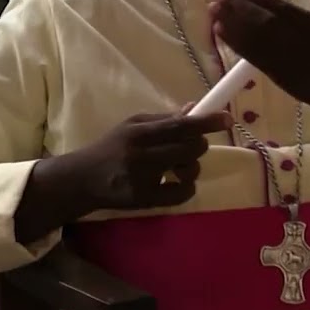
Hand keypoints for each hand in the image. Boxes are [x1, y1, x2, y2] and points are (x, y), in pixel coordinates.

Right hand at [71, 110, 231, 210]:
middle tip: (192, 146)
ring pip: (190, 169)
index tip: (227, 119)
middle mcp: (142, 155)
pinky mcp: (145, 199)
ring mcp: (144, 179)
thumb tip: (193, 109)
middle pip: (191, 147)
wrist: (82, 179)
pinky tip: (174, 183)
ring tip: (177, 167)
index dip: (206, 122)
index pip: (180, 125)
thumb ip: (162, 120)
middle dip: (198, 145)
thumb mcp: (130, 127)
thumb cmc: (109, 148)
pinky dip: (186, 187)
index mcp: (138, 132)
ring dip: (191, 166)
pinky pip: (182, 193)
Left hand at [210, 0, 309, 118]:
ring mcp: (278, 54)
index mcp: (307, 23)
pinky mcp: (269, 69)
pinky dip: (232, 41)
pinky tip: (218, 30)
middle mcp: (290, 36)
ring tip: (212, 8)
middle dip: (236, 4)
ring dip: (229, 20)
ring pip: (249, 34)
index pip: (276, 5)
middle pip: (258, 17)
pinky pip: (247, 53)